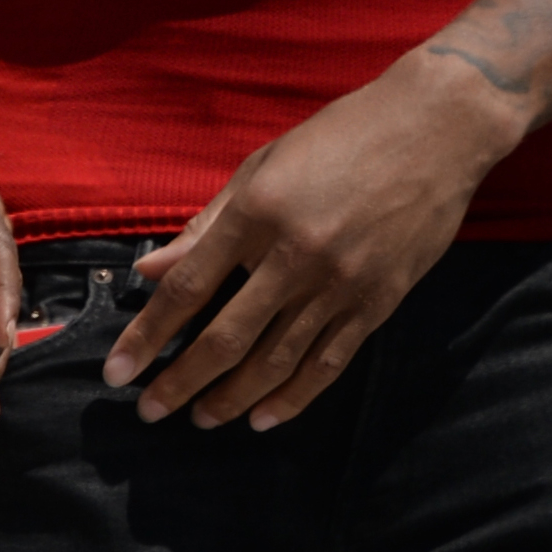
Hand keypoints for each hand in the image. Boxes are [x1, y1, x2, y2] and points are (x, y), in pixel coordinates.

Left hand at [103, 56, 502, 430]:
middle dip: (181, 380)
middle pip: (226, 336)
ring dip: (232, 397)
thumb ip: (206, 226)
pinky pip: (329, 362)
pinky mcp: (380, 302)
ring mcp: (342, 285)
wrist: (435, 131)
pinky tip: (263, 418)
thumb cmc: (337, 140)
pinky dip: (294, 397)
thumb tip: (149, 271)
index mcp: (255, 215)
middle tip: (149, 410)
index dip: (147, 335)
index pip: (187, 289)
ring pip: (276, 360)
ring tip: (200, 420)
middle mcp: (295, 257)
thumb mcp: (261, 168)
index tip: (116, 371)